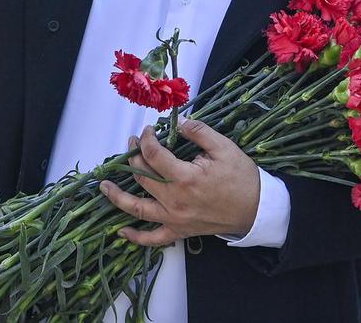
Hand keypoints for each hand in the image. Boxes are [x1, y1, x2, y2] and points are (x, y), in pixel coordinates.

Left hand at [99, 120, 260, 246]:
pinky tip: (121, 231)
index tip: (147, 130)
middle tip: (131, 144)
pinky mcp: (180, 231)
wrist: (257, 209)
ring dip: (117, 197)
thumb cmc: (241, 177)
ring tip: (103, 186)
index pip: (153, 155)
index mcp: (185, 178)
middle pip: (142, 177)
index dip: (145, 139)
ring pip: (138, 209)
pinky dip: (136, 237)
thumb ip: (198, 131)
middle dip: (133, 157)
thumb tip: (178, 121)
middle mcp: (174, 200)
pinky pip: (154, 239)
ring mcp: (175, 218)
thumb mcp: (224, 147)